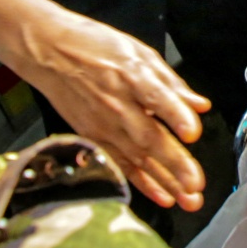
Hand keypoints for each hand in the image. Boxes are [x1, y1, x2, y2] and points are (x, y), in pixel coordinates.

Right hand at [25, 11, 211, 210]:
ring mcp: (102, 124)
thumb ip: (170, 82)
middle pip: (148, 137)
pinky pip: (120, 164)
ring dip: (164, 181)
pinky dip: (141, 182)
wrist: (47, 52)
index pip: (155, 97)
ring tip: (188, 200)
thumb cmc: (94, 47)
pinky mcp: (92, 138)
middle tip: (196, 185)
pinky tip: (163, 197)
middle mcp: (116, 103)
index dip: (175, 116)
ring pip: (137, 158)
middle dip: (174, 163)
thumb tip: (199, 105)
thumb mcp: (137, 51)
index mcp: (130, 74)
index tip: (192, 133)